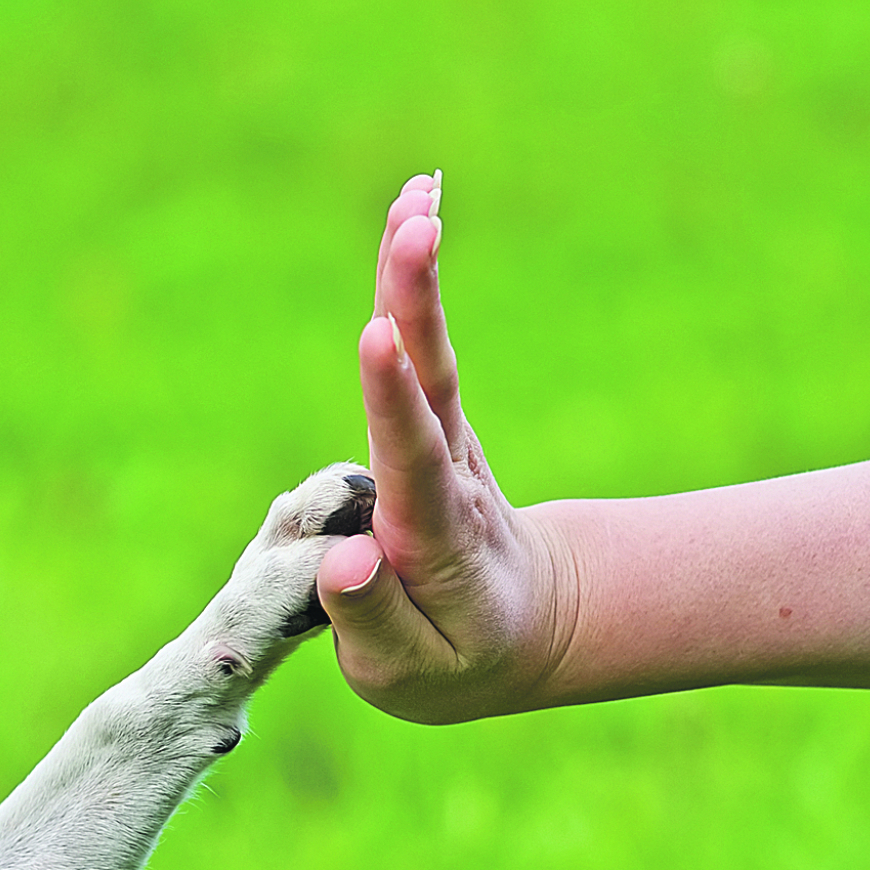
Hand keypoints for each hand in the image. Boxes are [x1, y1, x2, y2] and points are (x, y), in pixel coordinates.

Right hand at [315, 174, 573, 722]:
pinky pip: (420, 346)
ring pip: (429, 352)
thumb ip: (374, 621)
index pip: (412, 462)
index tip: (379, 339)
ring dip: (416, 274)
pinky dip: (411, 281)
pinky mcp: (432, 422)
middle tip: (415, 227)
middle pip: (432, 384)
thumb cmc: (453, 660)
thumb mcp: (412, 675)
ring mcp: (444, 442)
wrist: (521, 630)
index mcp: (434, 539)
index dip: (392, 401)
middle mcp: (446, 477)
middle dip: (417, 304)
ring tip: (416, 195)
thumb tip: (347, 559)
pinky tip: (411, 210)